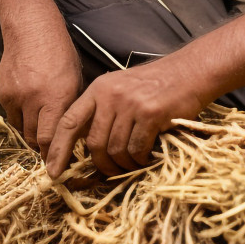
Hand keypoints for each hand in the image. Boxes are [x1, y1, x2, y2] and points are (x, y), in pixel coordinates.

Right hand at [0, 28, 82, 158]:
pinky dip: (21, 118)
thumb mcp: (74, 79)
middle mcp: (35, 98)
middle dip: (44, 148)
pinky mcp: (3, 93)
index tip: (60, 164)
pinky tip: (30, 108)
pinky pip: (11, 116)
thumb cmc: (59, 52)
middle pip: (35, 139)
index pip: (52, 138)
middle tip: (51, 151)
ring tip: (42, 128)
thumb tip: (73, 135)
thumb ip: (70, 107)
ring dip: (32, 133)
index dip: (56, 155)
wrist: (31, 28)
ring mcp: (16, 96)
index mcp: (58, 95)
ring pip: (22, 129)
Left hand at [45, 60, 206, 178]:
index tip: (54, 171)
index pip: (69, 121)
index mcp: (99, 89)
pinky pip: (137, 149)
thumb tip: (85, 148)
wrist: (190, 72)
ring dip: (124, 164)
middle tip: (113, 171)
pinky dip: (141, 159)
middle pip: (94, 144)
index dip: (58, 149)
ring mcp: (130, 104)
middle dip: (102, 164)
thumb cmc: (156, 85)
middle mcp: (110, 95)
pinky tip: (149, 155)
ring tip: (135, 163)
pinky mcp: (151, 114)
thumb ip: (102, 112)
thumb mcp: (121, 89)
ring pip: (116, 150)